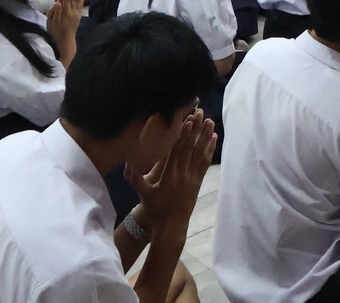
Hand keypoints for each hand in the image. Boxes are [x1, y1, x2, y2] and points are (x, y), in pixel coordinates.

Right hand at [45, 0, 86, 42]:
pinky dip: (81, 1)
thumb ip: (55, 12)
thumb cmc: (56, 32)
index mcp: (64, 12)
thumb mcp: (51, 23)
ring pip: (77, 1)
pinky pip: (80, 7)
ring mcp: (75, 14)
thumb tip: (57, 3)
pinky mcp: (78, 17)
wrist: (65, 41)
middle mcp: (71, 12)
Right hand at [125, 108, 214, 238]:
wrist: (171, 226)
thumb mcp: (143, 195)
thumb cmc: (155, 210)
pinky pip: (205, 163)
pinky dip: (209, 150)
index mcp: (169, 175)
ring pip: (200, 153)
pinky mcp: (198, 182)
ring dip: (205, 136)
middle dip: (195, 129)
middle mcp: (182, 174)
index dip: (182, 135)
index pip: (177, 151)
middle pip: (190, 148)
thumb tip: (126, 164)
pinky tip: (213, 138)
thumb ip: (135, 179)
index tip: (187, 121)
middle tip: (200, 113)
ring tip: (209, 121)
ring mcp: (192, 178)